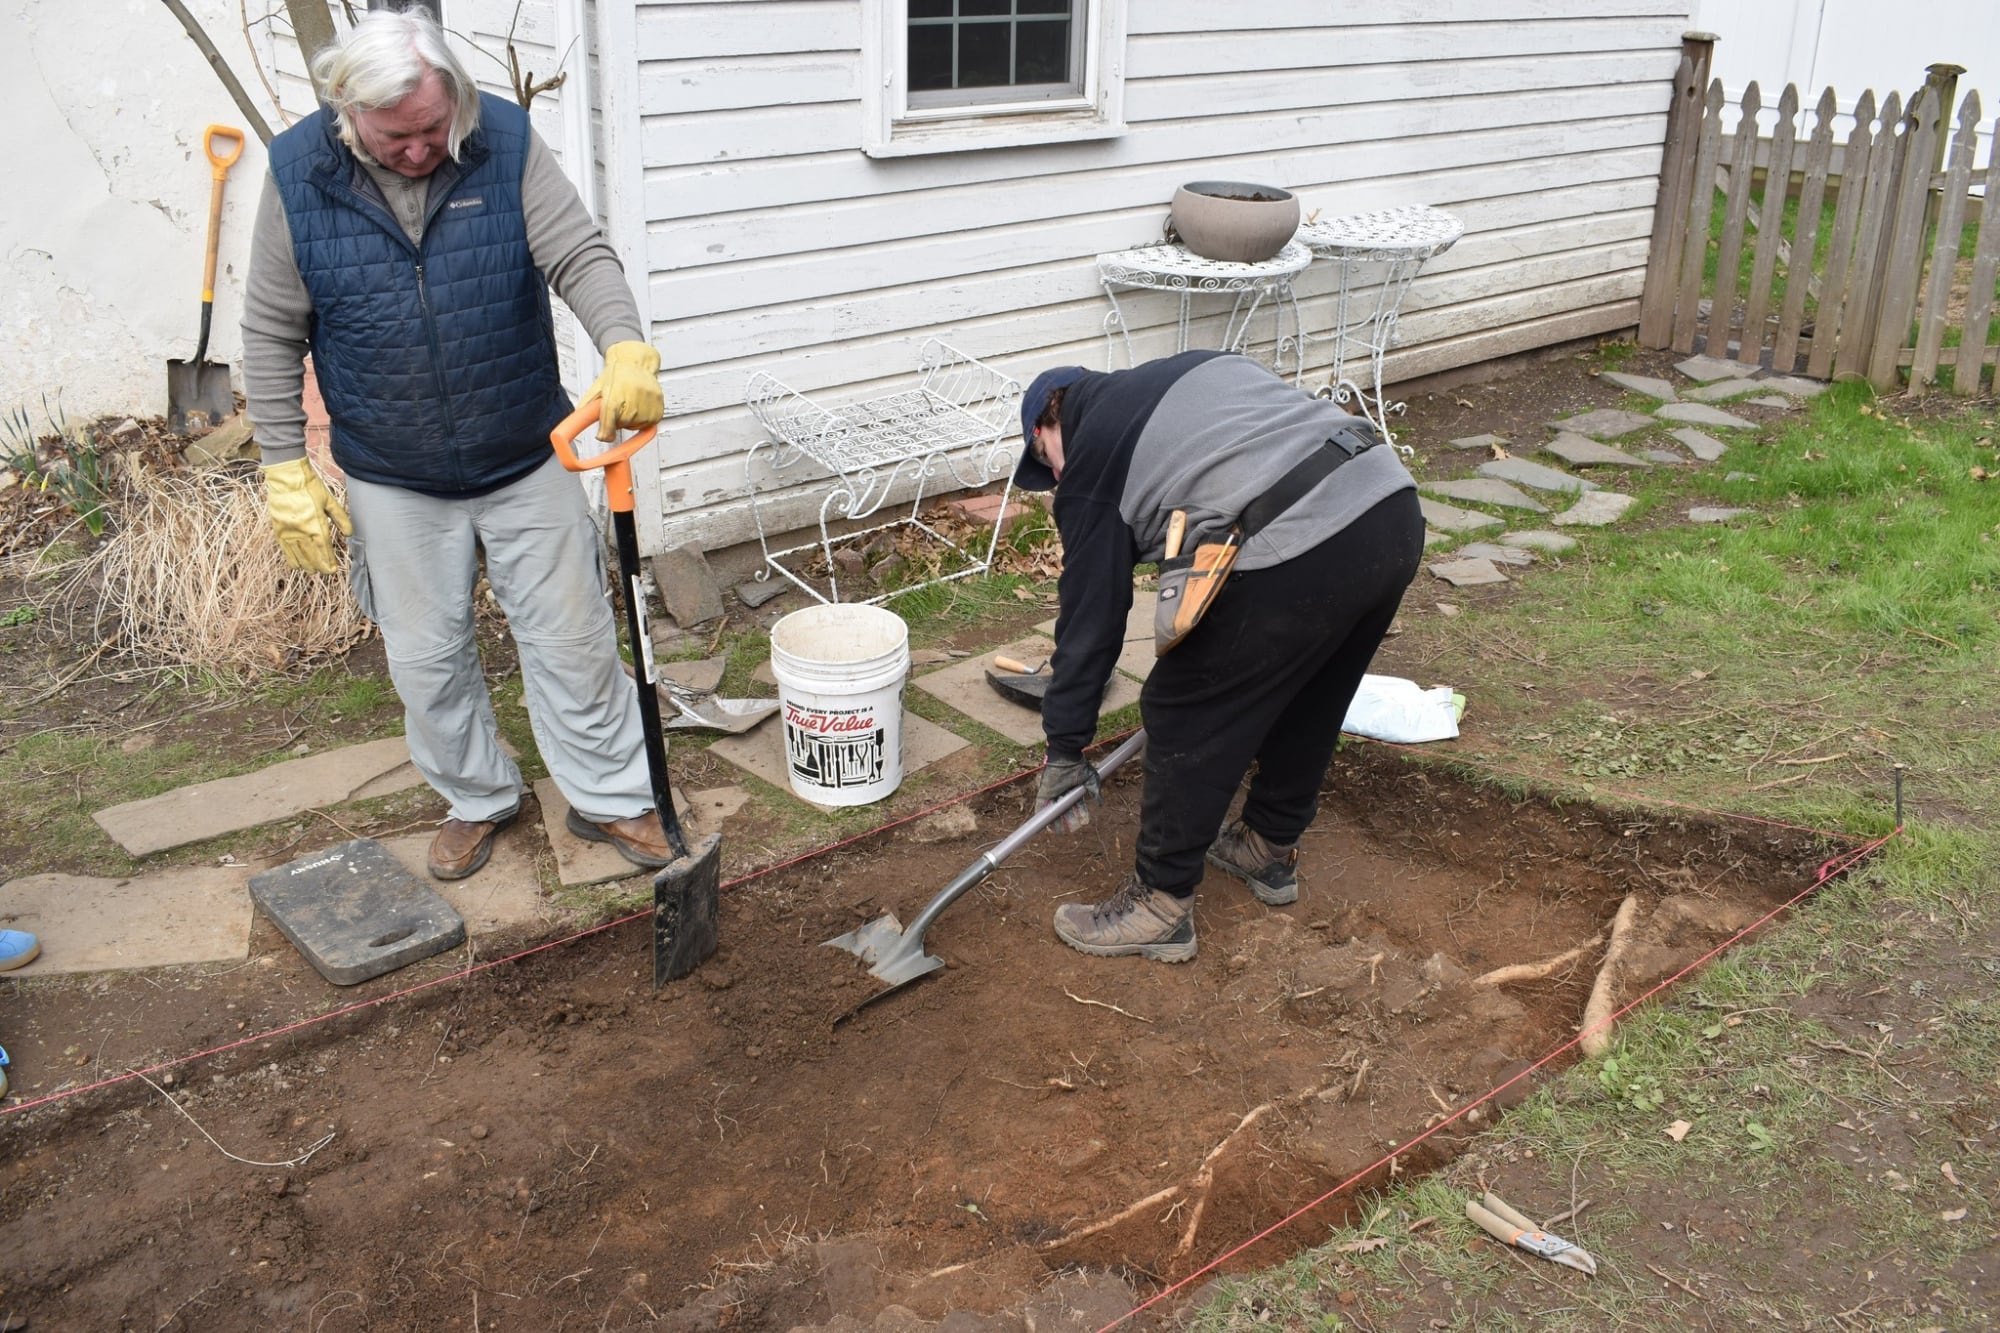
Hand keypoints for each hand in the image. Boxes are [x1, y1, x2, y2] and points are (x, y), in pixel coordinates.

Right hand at [262, 457, 351, 573]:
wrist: (286, 477)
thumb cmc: (310, 487)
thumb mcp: (329, 500)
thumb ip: (341, 518)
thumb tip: (349, 534)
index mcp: (315, 523)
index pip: (324, 549)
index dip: (328, 561)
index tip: (333, 570)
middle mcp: (301, 530)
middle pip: (311, 555)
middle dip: (319, 566)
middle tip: (325, 572)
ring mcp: (288, 530)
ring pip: (298, 555)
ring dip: (306, 565)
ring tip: (313, 571)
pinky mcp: (278, 529)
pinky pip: (285, 549)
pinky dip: (291, 559)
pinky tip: (296, 565)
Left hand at [582, 340, 662, 441]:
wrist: (636, 361)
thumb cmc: (617, 373)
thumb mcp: (599, 387)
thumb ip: (588, 404)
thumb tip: (578, 419)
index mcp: (617, 391)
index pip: (610, 418)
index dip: (605, 431)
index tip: (602, 436)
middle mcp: (634, 397)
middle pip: (622, 424)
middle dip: (616, 421)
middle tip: (618, 407)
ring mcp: (648, 403)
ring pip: (634, 425)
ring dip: (629, 421)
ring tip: (629, 405)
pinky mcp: (658, 408)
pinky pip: (647, 425)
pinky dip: (641, 421)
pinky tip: (639, 408)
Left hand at [1035, 754, 1100, 833]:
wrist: (1066, 758)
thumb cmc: (1078, 767)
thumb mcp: (1091, 780)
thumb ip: (1095, 792)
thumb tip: (1100, 804)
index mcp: (1074, 792)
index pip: (1077, 808)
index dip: (1080, 816)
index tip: (1084, 823)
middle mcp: (1063, 794)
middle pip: (1066, 812)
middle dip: (1070, 822)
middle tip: (1073, 829)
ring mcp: (1053, 795)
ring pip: (1054, 813)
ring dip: (1056, 823)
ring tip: (1059, 832)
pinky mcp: (1044, 794)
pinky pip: (1041, 808)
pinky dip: (1042, 817)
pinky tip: (1045, 826)